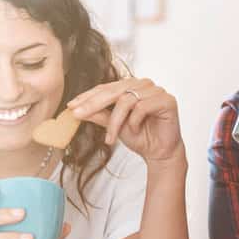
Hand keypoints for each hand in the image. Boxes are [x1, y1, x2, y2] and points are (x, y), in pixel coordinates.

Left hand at [68, 79, 183, 163]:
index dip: (88, 96)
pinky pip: (143, 107)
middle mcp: (144, 84)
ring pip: (126, 100)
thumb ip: (99, 115)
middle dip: (93, 104)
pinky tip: (135, 131)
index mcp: (131, 86)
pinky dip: (134, 121)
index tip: (71, 107)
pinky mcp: (167, 100)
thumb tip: (77, 109)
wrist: (160, 153)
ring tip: (111, 137)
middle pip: (114, 90)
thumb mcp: (114, 126)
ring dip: (116, 121)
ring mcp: (156, 91)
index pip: (106, 87)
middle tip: (78, 115)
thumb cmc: (141, 137)